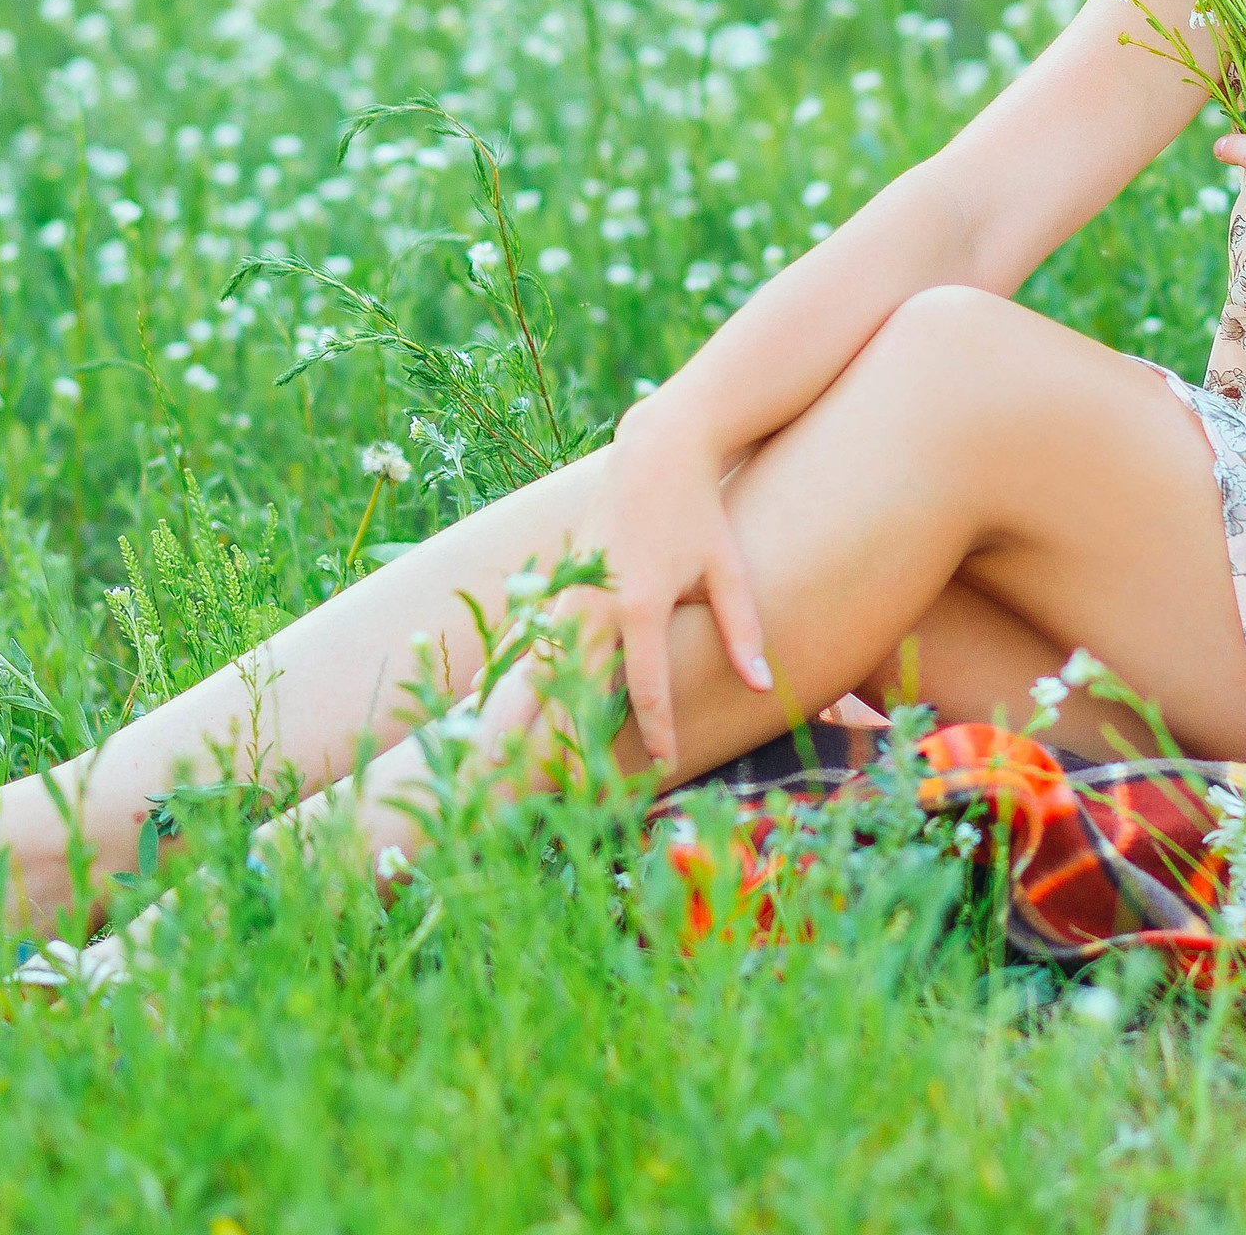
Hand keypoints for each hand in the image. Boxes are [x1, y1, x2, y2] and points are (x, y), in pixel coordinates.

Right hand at [479, 395, 771, 773]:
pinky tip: (482, 703)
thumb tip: (764, 686)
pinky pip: (529, 640)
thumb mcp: (728, 569)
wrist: (657, 449)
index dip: (659, 734)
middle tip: (567, 796)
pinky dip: (510, 674)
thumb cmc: (700, 512)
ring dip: (528, 717)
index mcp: (639, 606)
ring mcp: (568, 593)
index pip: (645, 691)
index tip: (667, 769)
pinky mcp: (557, 583)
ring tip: (508, 768)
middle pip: (575, 693)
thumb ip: (742, 632)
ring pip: (541, 670)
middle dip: (571, 745)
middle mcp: (594, 605)